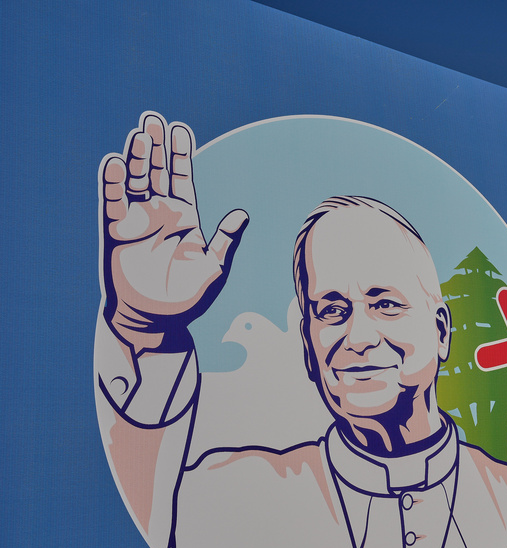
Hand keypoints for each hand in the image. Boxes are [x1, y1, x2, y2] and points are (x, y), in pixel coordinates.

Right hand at [101, 112, 247, 351]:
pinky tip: (114, 162)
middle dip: (155, 146)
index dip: (181, 154)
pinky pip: (113, 203)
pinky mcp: (116, 233)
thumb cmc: (188, 298)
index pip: (182, 178)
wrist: (156, 320)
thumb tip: (242, 215)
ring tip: (139, 133)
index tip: (180, 129)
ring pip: (134, 181)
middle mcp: (159, 214)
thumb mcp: (215, 268)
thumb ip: (227, 241)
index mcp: (185, 218)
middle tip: (153, 118)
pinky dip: (113, 183)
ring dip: (135, 157)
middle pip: (156, 171)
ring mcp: (136, 221)